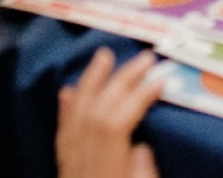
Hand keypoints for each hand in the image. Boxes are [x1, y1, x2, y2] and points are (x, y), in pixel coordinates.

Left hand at [56, 47, 161, 177]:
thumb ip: (142, 169)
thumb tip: (140, 144)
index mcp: (107, 170)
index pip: (115, 126)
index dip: (138, 99)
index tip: (161, 81)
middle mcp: (83, 163)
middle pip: (97, 114)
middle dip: (121, 82)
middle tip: (145, 59)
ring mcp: (70, 165)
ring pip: (76, 118)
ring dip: (90, 82)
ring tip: (104, 55)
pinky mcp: (64, 169)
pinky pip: (61, 134)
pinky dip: (66, 109)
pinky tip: (68, 90)